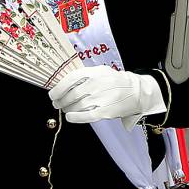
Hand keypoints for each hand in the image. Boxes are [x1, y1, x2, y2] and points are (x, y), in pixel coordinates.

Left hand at [48, 64, 164, 129]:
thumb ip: (84, 76)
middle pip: (72, 95)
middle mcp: (97, 84)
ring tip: (66, 109)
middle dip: (61, 101)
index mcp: (95, 72)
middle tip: (58, 104)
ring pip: (77, 106)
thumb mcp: (100, 72)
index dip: (59, 88)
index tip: (52, 94)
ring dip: (68, 109)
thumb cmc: (114, 82)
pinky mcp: (106, 111)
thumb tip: (63, 84)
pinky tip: (70, 117)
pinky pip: (86, 116)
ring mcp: (102, 98)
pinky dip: (75, 117)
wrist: (136, 91)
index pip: (71, 78)